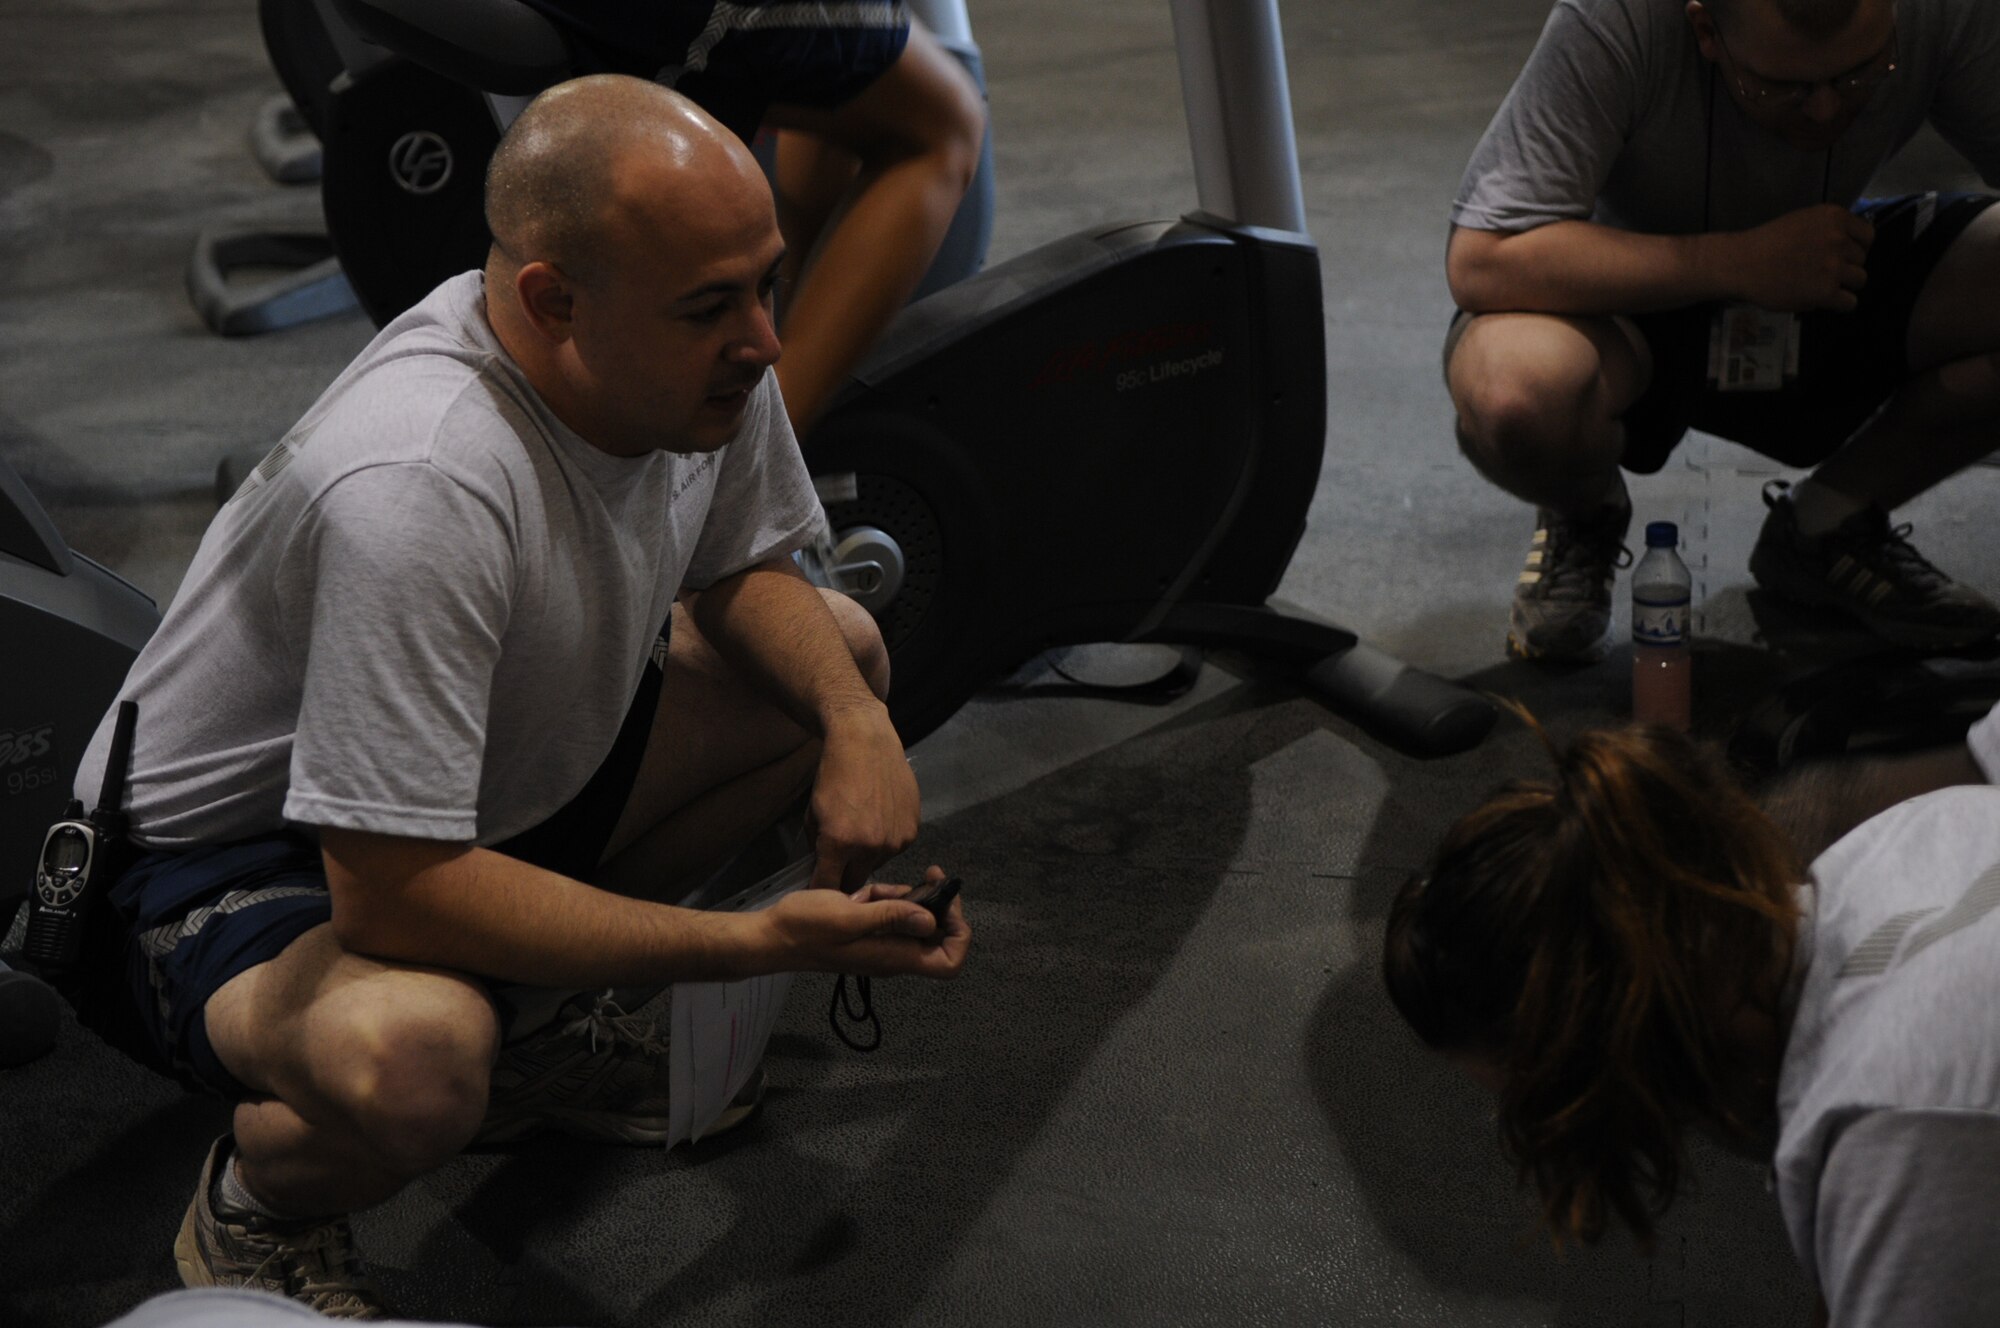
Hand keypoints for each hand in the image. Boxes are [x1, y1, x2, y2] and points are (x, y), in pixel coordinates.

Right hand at [762, 866, 969, 977]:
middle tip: (931, 875)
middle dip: (938, 905)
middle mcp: (893, 954)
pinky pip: (890, 916)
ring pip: (913, 921)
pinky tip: (865, 891)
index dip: (959, 935)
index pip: (949, 962)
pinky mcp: (866, 933)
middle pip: (937, 937)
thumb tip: (931, 920)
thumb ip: (891, 917)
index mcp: (895, 956)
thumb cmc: (806, 928)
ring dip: (906, 899)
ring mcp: (879, 944)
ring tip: (883, 887)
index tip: (946, 903)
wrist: (770, 937)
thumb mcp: (849, 917)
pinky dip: (885, 899)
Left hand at [807, 703, 919, 889]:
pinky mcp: (912, 831)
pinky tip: (880, 820)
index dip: (821, 888)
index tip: (819, 887)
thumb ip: (817, 847)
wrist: (866, 743)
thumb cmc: (833, 775)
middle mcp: (870, 848)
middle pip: (856, 882)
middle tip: (840, 860)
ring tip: (863, 830)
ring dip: (868, 858)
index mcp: (840, 844)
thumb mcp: (812, 813)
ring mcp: (895, 841)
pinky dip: (886, 842)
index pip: (828, 886)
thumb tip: (820, 869)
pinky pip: (895, 849)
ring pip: (877, 865)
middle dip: (845, 876)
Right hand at [1729, 204, 1872, 312]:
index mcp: (1834, 217)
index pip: (1868, 236)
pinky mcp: (1825, 291)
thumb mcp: (1802, 222)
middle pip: (1862, 259)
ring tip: (1823, 286)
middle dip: (1846, 266)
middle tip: (1823, 272)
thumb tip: (1850, 245)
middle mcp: (1839, 239)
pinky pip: (1849, 302)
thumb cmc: (1767, 243)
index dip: (1856, 247)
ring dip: (1844, 285)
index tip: (1841, 255)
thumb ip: (1828, 230)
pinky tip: (1825, 300)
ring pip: (1859, 280)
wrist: (1742, 264)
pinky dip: (1840, 304)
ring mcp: (1834, 266)